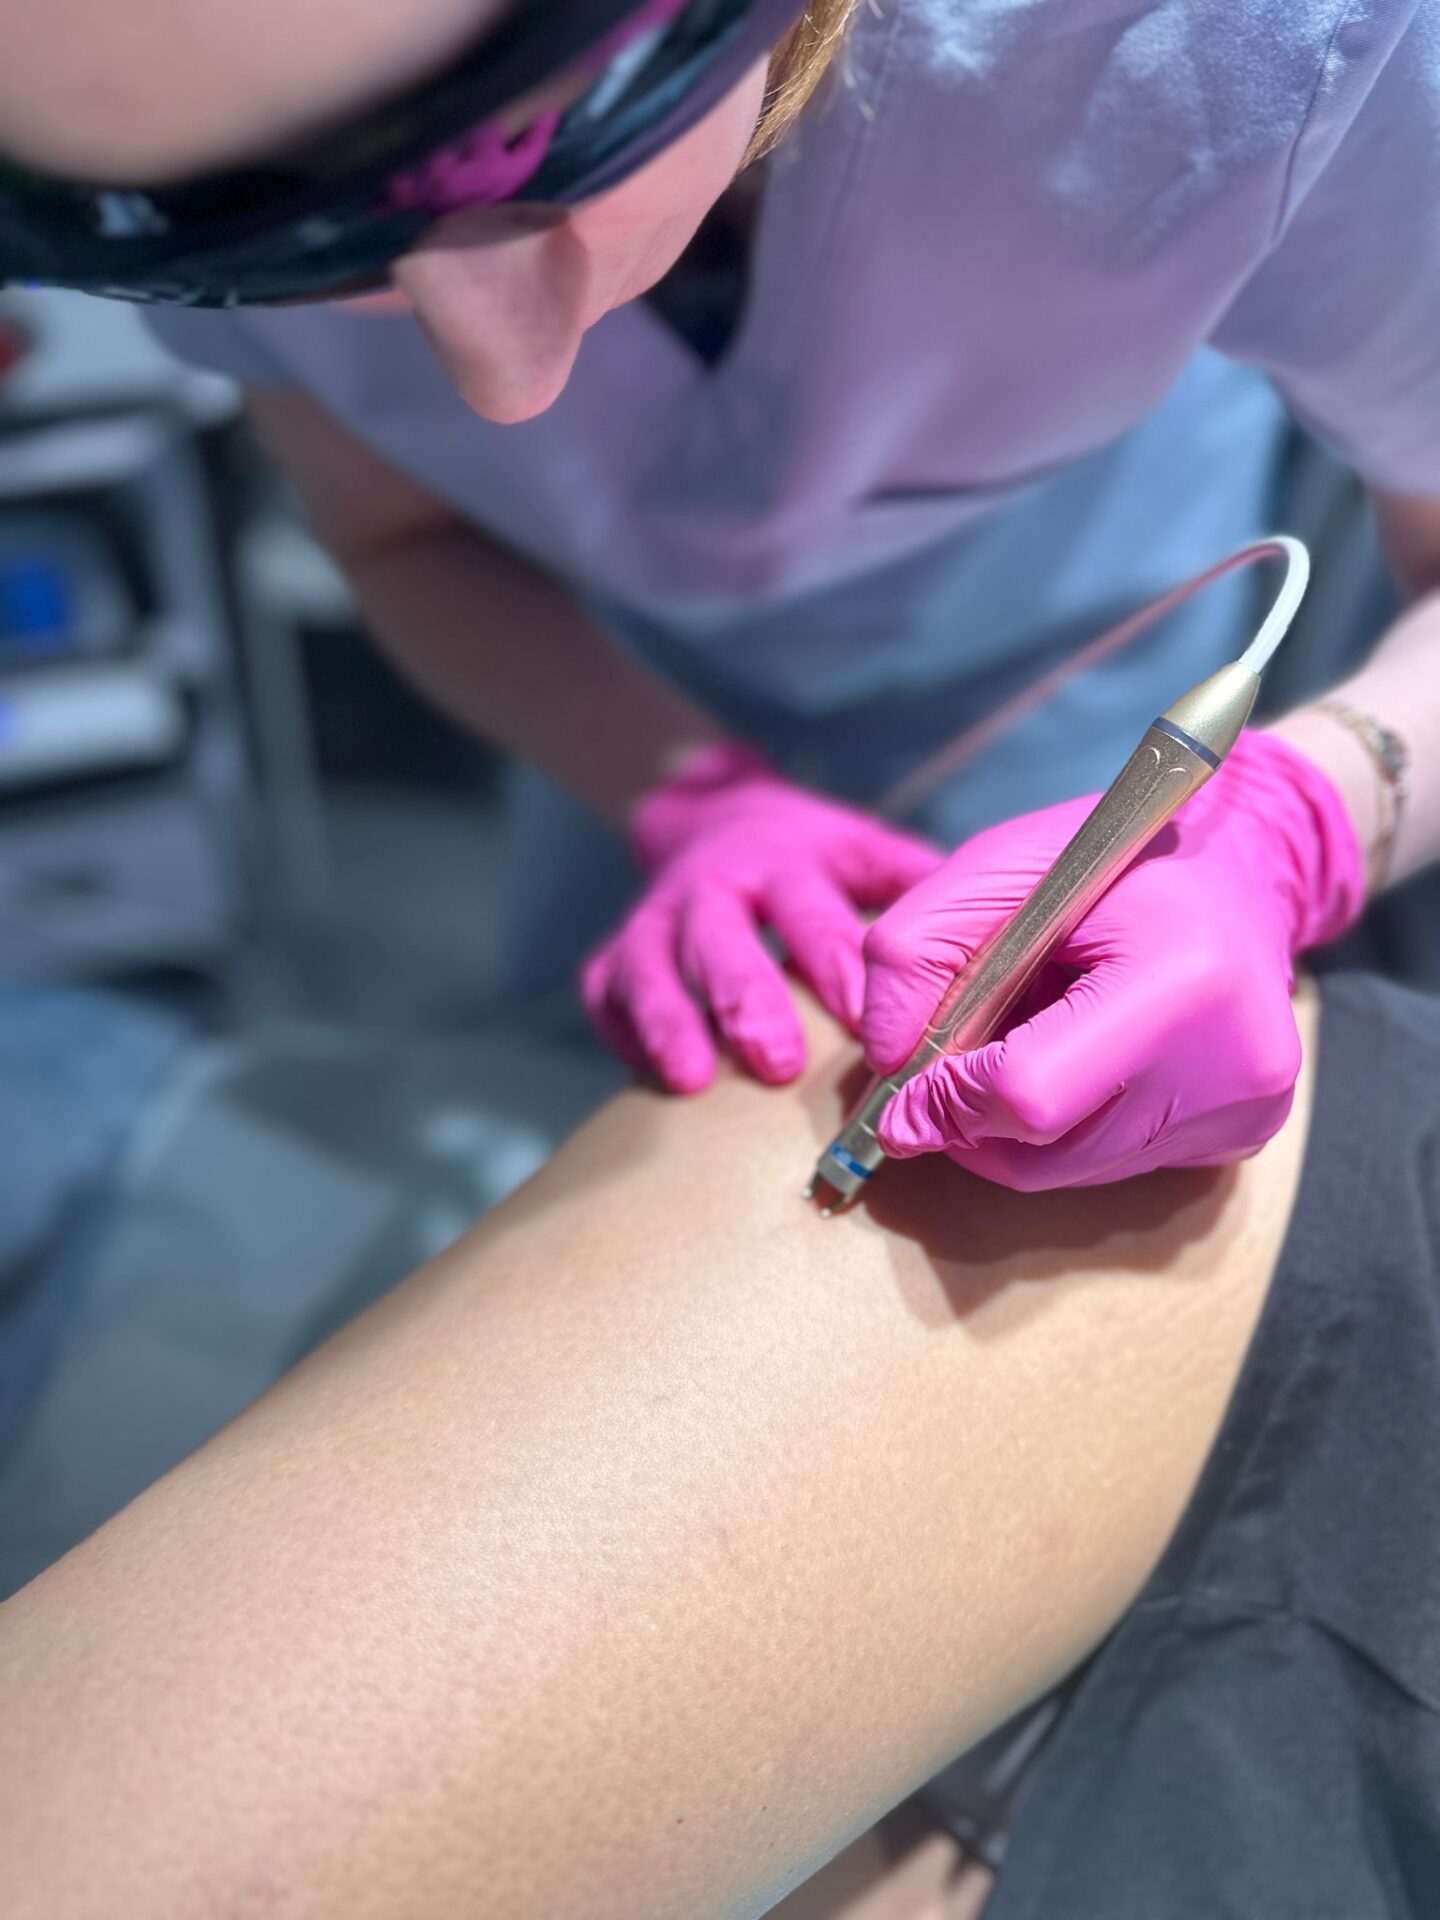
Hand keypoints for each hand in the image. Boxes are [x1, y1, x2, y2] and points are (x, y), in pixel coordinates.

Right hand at [583, 745, 941, 1090]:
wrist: (713, 818)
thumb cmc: (810, 862)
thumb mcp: (863, 852)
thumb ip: (915, 889)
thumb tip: (1001, 930)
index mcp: (782, 862)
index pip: (809, 909)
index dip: (834, 961)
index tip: (865, 1017)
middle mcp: (713, 886)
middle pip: (721, 936)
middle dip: (747, 997)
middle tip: (777, 1061)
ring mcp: (656, 919)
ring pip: (651, 964)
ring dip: (671, 1019)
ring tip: (693, 1080)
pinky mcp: (613, 952)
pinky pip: (604, 989)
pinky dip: (621, 1029)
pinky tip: (646, 1073)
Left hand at [860, 730, 1365, 1188]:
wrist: (1246, 862)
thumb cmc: (1116, 856)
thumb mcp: (999, 866)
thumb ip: (915, 952)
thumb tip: (885, 1062)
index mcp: (1183, 979)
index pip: (1029, 1095)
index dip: (948, 1101)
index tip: (904, 1089)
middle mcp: (1232, 1062)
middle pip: (1045, 1153)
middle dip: (971, 1121)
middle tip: (953, 1063)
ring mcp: (1246, 1110)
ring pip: (1070, 1172)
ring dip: (1015, 1127)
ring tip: (1031, 1037)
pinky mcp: (1244, 1136)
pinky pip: (1113, 1164)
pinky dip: (1068, 1126)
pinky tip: (1083, 1055)